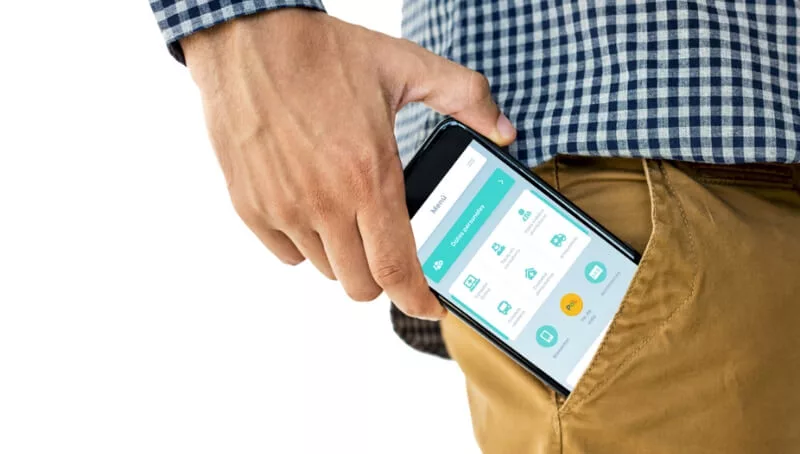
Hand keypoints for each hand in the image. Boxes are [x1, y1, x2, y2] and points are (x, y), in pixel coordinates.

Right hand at [182, 9, 515, 319]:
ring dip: (345, 256)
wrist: (249, 38)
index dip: (417, 299)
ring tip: (350, 213)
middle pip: (360, 284)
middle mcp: (324, 202)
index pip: (397, 268)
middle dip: (383, 278)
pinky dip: (305, 244)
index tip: (429, 304)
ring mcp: (283, 208)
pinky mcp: (250, 206)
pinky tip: (314, 208)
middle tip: (389, 248)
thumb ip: (465, 97)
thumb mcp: (405, 65)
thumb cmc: (323, 53)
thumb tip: (503, 129)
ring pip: (325, 270)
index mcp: (369, 176)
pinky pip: (286, 254)